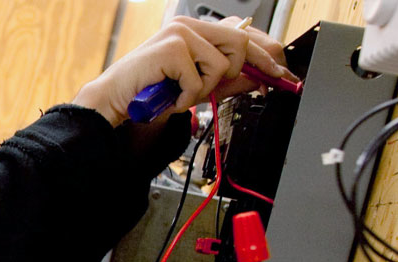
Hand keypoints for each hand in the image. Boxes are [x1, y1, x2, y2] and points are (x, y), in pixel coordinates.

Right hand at [72, 15, 290, 125]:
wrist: (116, 100)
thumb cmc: (152, 92)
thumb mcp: (198, 86)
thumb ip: (229, 79)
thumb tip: (262, 77)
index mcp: (197, 30)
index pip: (244, 34)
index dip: (266, 55)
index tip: (281, 74)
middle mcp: (190, 25)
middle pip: (241, 42)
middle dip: (236, 73)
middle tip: (214, 89)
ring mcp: (181, 33)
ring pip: (222, 65)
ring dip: (203, 90)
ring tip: (180, 92)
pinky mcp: (172, 47)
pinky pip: (200, 80)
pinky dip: (186, 98)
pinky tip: (169, 96)